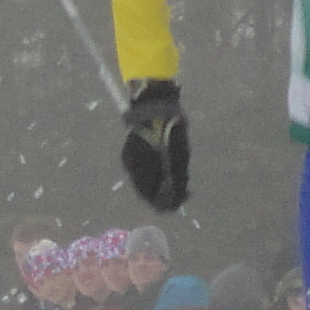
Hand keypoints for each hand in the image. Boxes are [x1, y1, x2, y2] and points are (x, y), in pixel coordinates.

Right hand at [121, 80, 189, 211]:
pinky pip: (139, 172)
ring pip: (141, 182)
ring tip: (172, 185)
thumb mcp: (180, 153)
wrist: (153, 103)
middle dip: (160, 196)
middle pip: (145, 191)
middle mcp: (132, 167)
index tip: (175, 206)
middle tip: (177, 197)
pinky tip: (162, 174)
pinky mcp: (129, 153)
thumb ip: (178, 177)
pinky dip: (150, 176)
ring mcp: (128, 159)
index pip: (150, 195)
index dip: (164, 204)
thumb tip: (181, 196)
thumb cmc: (169, 126)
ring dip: (156, 186)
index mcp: (143, 167)